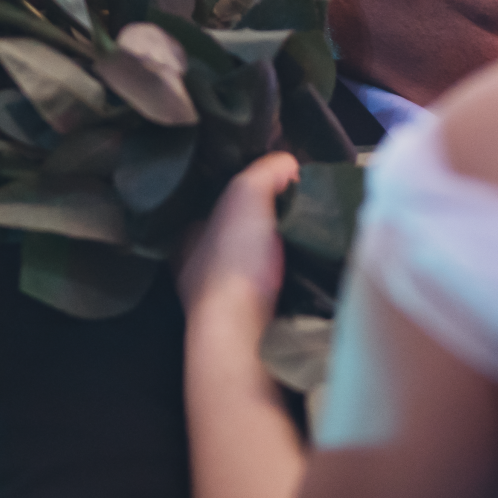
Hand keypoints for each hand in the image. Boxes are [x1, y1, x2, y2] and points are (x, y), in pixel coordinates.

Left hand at [177, 150, 299, 340]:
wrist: (242, 331)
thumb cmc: (234, 259)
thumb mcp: (246, 193)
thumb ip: (266, 170)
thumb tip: (289, 165)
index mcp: (188, 238)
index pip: (211, 207)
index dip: (241, 195)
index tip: (273, 191)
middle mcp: (197, 271)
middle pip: (233, 238)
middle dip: (260, 229)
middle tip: (296, 218)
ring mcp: (219, 304)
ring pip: (251, 269)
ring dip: (275, 259)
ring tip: (309, 245)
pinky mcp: (246, 327)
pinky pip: (269, 295)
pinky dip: (287, 284)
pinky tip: (307, 275)